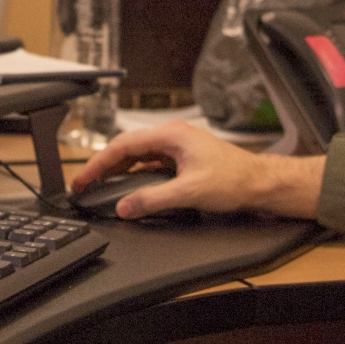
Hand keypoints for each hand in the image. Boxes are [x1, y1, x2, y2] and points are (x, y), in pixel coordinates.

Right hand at [70, 122, 324, 220]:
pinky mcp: (184, 159)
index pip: (122, 146)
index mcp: (171, 136)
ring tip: (100, 186)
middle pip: (127, 149)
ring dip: (119, 170)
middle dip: (103, 167)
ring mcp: (178, 147)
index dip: (98, 164)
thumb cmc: (235, 180)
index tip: (82, 179)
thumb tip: (125, 207)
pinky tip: (130, 186)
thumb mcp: (189, 193)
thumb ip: (153, 200)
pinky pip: (151, 163)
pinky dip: (135, 174)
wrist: (261, 184)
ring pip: (138, 156)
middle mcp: (173, 136)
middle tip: (84, 185)